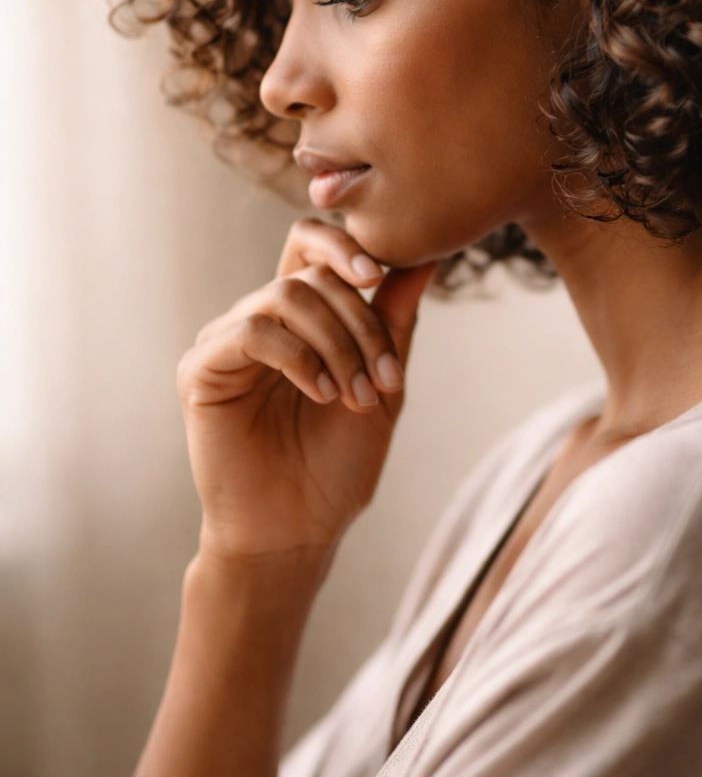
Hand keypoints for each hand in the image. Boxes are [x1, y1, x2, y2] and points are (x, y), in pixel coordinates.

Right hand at [177, 219, 435, 566]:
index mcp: (298, 317)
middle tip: (385, 380)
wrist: (298, 531)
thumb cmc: (337, 464)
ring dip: (335, 343)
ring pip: (284, 296)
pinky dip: (298, 357)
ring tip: (355, 396)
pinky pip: (251, 332)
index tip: (380, 274)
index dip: (344, 244)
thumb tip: (426, 255)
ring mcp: (225, 342)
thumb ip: (395, 319)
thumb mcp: (382, 382)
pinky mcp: (201, 370)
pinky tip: (321, 394)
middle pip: (309, 273)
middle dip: (359, 322)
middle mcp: (257, 320)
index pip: (309, 245)